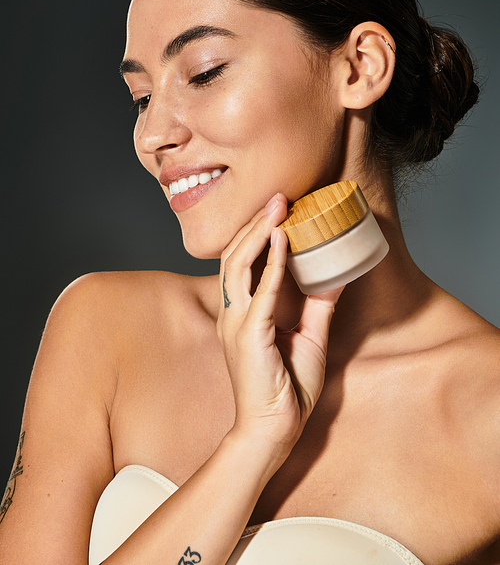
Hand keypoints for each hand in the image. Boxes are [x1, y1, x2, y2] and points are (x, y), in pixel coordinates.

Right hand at [217, 194, 343, 460]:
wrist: (272, 429)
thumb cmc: (285, 389)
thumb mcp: (309, 338)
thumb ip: (317, 306)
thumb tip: (334, 276)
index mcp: (243, 313)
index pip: (243, 262)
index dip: (257, 233)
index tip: (279, 209)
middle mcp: (233, 312)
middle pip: (236, 255)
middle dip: (255, 223)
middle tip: (279, 197)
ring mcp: (236, 322)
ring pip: (239, 263)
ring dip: (258, 232)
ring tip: (278, 207)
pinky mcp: (249, 333)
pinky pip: (261, 290)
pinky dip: (270, 262)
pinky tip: (282, 239)